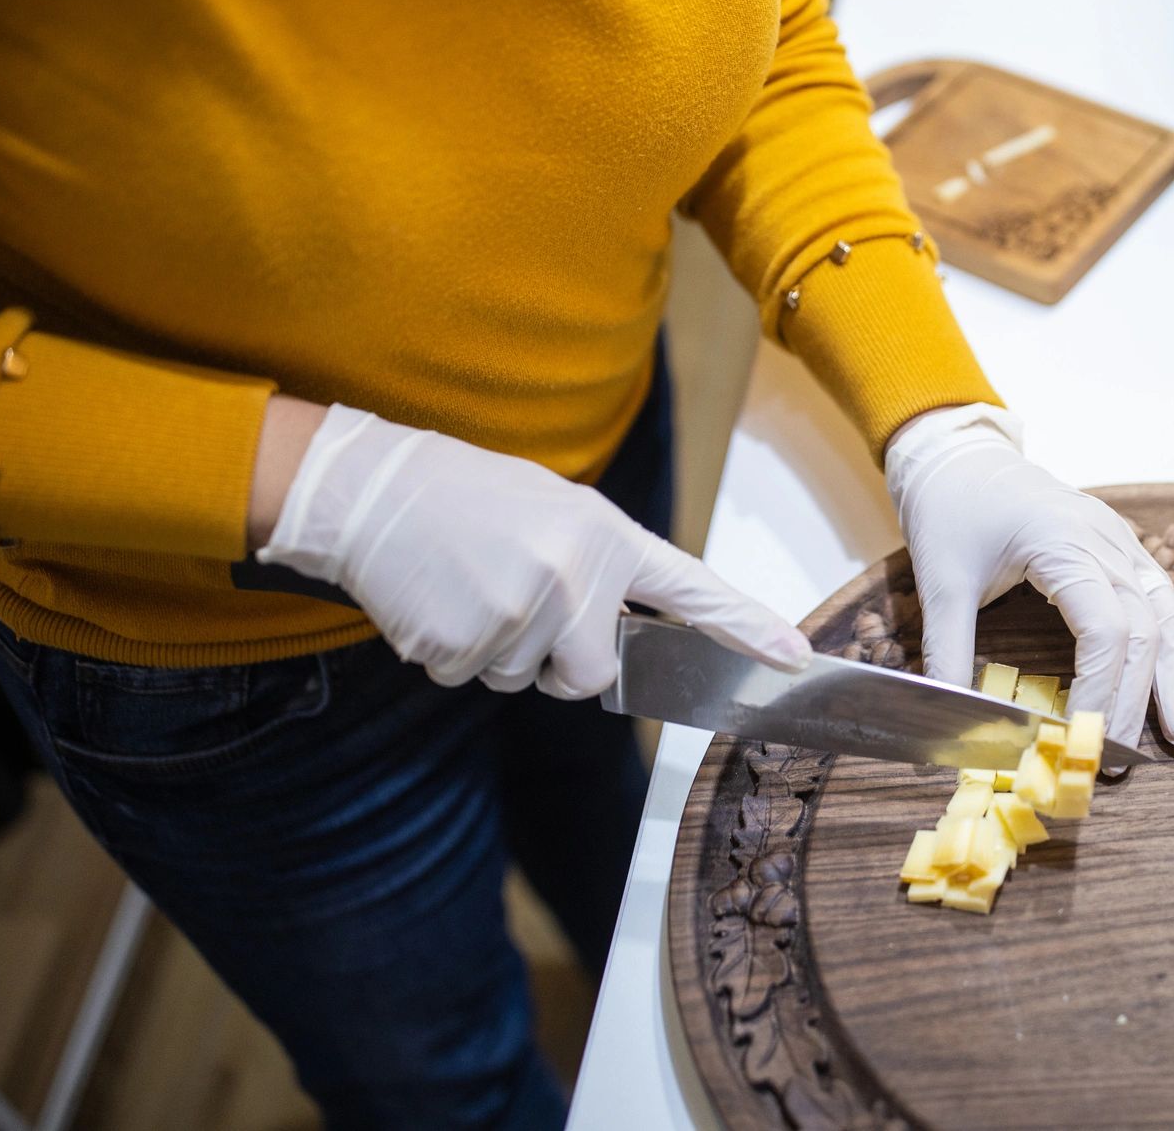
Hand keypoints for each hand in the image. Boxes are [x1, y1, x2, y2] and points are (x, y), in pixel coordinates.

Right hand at [256, 404, 810, 696]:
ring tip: (469, 584)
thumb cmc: (469, 499)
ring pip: (523, 680)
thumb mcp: (555, 512)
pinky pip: (468, 679)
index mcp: (606, 538)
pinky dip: (449, 654)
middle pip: (590, 676)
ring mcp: (521, 613)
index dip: (746, 627)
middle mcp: (575, 578)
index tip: (796, 656)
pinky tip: (437, 600)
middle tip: (514, 600)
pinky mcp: (464, 644)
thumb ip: (598, 572)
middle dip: (557, 662)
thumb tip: (608, 648)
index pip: (693, 590)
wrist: (377, 491)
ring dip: (494, 650)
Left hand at [886, 404, 1173, 753]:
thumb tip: (946, 717)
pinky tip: (1172, 688)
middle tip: (1117, 762)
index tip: (1080, 740)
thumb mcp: (939, 583)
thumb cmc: (948, 509)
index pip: (1104, 628)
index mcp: (1062, 542)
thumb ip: (947, 653)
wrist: (958, 454)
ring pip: (1163, 614)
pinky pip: (1158, 598)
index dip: (1100, 690)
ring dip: (1169, 679)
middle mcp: (1103, 539)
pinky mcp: (1118, 545)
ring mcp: (1118, 539)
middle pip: (1141, 630)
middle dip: (1133, 701)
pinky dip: (1169, 646)